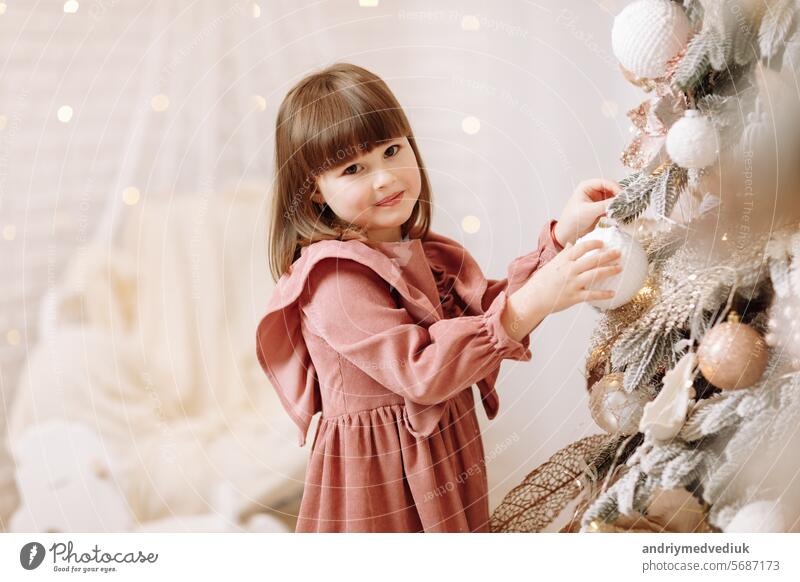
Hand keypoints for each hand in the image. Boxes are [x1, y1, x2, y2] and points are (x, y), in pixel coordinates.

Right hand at [502, 239, 622, 341]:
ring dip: (609, 270)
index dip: (593, 244)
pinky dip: (604, 294)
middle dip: (608, 255)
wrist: (533, 299)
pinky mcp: (574, 297)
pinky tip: (613, 293)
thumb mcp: (551, 265)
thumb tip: (572, 244)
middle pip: (592, 260)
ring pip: (595, 274)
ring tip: (619, 268)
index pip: (581, 247)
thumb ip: (564, 254)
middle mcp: (569, 270)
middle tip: (619, 253)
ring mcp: (572, 283)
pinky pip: (592, 294)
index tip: (602, 243)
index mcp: (563, 261)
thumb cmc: (541, 282)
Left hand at [554, 179, 619, 246]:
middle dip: (618, 195)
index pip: (605, 182)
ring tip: (623, 208)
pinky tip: (619, 214)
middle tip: (625, 202)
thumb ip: (605, 205)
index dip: (615, 187)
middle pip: (610, 188)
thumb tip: (619, 201)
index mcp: (586, 186)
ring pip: (612, 197)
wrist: (568, 233)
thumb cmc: (572, 219)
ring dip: (618, 202)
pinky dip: (616, 209)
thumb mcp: (589, 211)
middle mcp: (592, 191)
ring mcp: (597, 200)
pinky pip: (611, 206)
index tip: (622, 195)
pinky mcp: (600, 208)